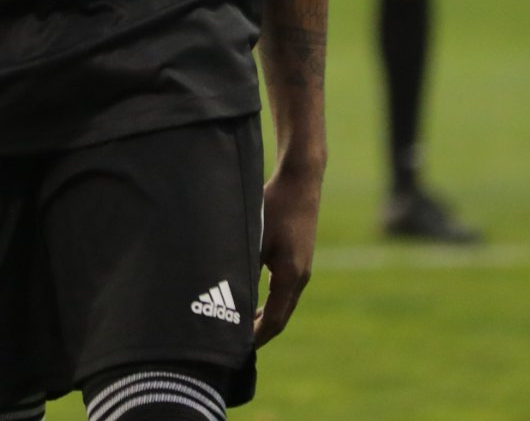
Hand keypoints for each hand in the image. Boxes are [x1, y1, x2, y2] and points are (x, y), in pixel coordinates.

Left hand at [254, 157, 322, 346]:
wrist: (300, 182)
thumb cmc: (273, 206)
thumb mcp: (253, 238)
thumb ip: (243, 268)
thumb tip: (227, 294)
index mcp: (290, 276)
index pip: (274, 320)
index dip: (256, 336)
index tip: (238, 348)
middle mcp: (300, 277)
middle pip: (281, 317)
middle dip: (260, 333)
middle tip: (236, 346)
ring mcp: (303, 269)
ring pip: (284, 305)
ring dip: (265, 318)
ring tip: (243, 330)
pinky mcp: (300, 260)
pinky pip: (286, 292)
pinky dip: (271, 304)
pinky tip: (255, 304)